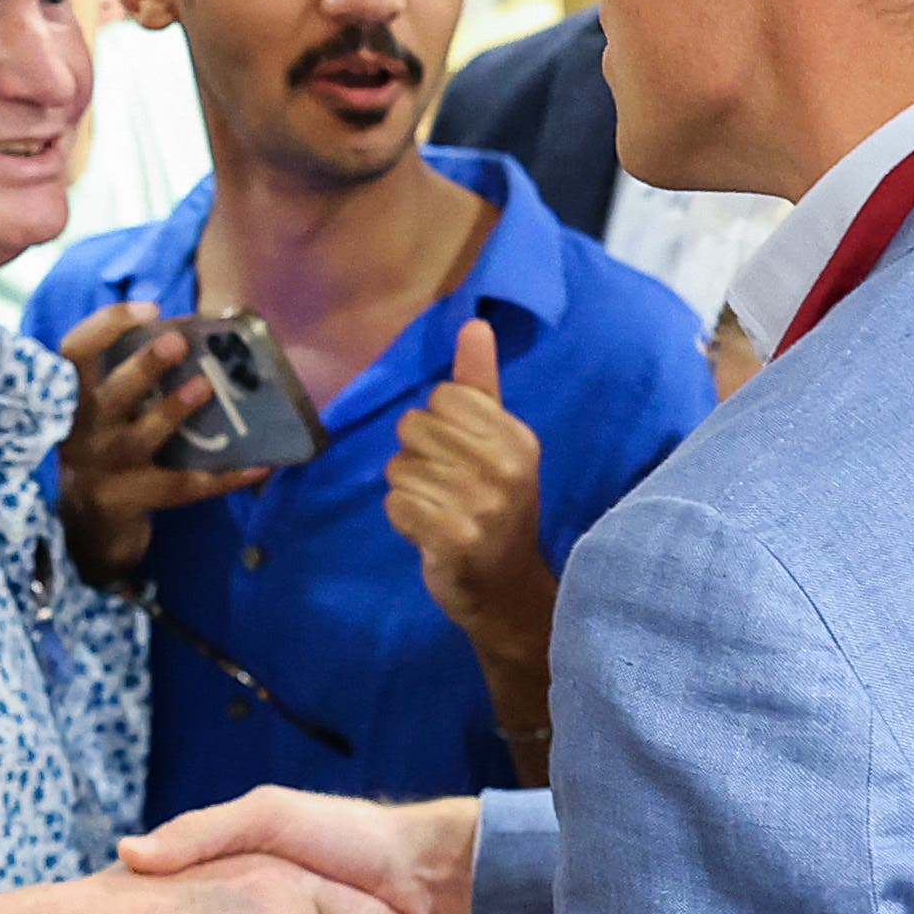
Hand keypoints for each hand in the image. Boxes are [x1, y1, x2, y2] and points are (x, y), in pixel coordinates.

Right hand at [54, 303, 268, 587]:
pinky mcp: (130, 501)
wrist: (87, 521)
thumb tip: (195, 332)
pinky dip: (222, 478)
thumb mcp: (99, 409)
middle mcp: (82, 431)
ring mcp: (105, 469)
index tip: (150, 308)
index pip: (75, 351)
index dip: (108, 325)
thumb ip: (128, 375)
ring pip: (140, 438)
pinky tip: (259, 467)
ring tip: (205, 388)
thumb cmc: (105, 445)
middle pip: (109, 394)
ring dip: (172, 411)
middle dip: (144, 365)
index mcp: (73, 398)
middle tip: (179, 342)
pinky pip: (181, 487)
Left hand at [385, 319, 556, 645]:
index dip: (439, 424)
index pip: (444, 396)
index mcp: (517, 438)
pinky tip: (428, 531)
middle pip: (414, 427)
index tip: (461, 456)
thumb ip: (481, 385)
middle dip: (418, 457)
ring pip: (400, 466)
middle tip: (447, 487)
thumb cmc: (496, 509)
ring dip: (408, 490)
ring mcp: (481, 505)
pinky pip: (396, 503)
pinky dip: (402, 518)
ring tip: (438, 509)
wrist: (506, 590)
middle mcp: (505, 468)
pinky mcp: (453, 538)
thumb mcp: (498, 444)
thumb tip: (474, 323)